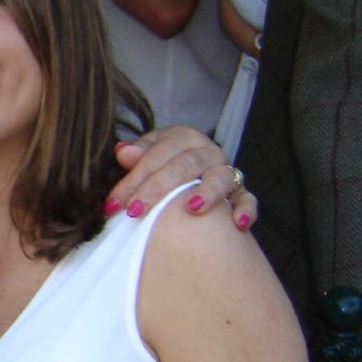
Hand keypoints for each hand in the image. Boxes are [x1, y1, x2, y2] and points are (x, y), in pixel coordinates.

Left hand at [109, 127, 255, 228]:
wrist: (189, 172)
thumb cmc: (160, 165)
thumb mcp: (146, 157)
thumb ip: (136, 156)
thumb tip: (123, 152)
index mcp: (182, 137)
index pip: (157, 154)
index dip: (133, 179)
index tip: (113, 204)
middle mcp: (207, 150)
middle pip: (184, 165)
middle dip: (157, 189)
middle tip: (135, 211)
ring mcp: (226, 170)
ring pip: (220, 177)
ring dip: (207, 192)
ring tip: (191, 208)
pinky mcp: (240, 191)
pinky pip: (247, 199)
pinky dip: (246, 210)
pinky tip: (239, 224)